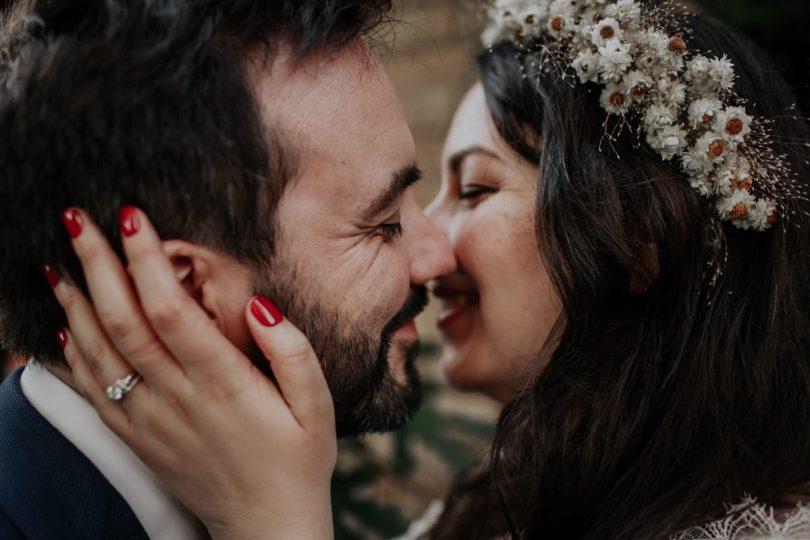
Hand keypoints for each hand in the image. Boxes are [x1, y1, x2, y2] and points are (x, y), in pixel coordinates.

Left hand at [50, 207, 335, 539]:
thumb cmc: (298, 460)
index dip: (145, 262)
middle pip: (124, 323)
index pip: (171, 311)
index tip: (131, 216)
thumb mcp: (318, 404)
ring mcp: (152, 421)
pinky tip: (62, 328)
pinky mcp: (139, 439)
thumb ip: (291, 350)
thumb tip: (258, 304)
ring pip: (98, 355)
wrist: (267, 526)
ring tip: (57, 261)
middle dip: (97, 266)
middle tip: (76, 219)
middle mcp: (179, 399)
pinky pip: (94, 394)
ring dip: (74, 304)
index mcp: (225, 384)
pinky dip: (72, 358)